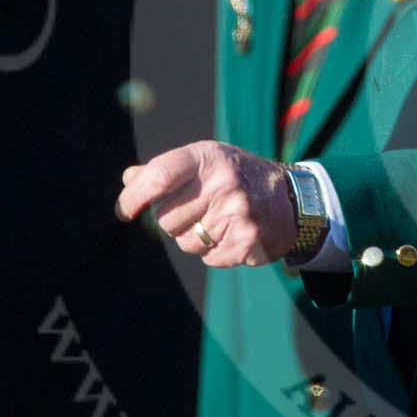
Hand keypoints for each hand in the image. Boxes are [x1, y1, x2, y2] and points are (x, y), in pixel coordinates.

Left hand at [117, 141, 293, 267]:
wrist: (291, 199)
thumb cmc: (236, 177)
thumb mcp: (205, 161)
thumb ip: (165, 170)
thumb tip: (129, 179)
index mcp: (208, 158)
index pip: (159, 177)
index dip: (134, 197)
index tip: (125, 210)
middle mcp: (224, 183)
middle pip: (166, 218)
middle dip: (174, 219)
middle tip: (199, 209)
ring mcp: (237, 214)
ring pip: (185, 242)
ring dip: (194, 238)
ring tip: (218, 222)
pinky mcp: (246, 242)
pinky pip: (208, 258)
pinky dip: (215, 252)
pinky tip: (232, 234)